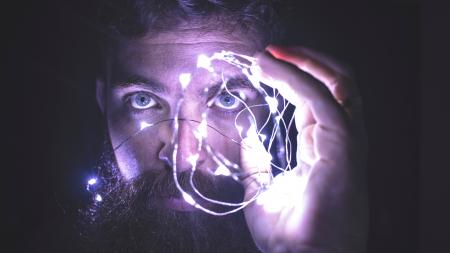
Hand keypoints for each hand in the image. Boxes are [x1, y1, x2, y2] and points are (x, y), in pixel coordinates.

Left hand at [240, 45, 367, 252]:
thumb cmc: (291, 236)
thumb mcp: (263, 190)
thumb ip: (258, 160)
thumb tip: (246, 135)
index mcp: (325, 151)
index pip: (317, 102)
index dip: (293, 79)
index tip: (263, 67)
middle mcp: (342, 142)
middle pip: (336, 85)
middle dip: (304, 61)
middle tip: (269, 53)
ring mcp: (347, 144)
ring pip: (339, 84)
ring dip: (303, 63)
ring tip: (267, 56)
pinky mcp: (344, 149)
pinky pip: (324, 101)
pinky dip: (298, 78)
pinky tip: (273, 71)